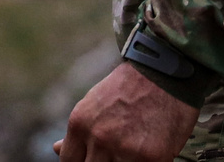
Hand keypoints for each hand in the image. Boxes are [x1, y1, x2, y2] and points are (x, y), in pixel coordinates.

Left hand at [55, 61, 200, 161]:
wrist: (167, 70)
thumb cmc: (131, 87)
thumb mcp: (96, 102)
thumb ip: (79, 131)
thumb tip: (57, 149)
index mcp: (81, 123)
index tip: (93, 159)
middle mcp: (99, 138)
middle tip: (114, 155)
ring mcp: (125, 150)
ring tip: (131, 153)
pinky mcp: (152, 158)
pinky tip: (148, 154)